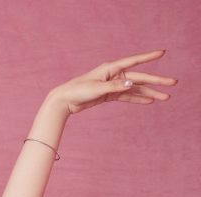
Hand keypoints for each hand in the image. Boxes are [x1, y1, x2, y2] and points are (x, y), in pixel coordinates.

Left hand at [49, 49, 177, 115]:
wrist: (66, 100)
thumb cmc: (79, 90)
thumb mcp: (97, 88)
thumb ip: (115, 86)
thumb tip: (132, 84)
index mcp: (112, 68)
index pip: (134, 61)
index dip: (149, 57)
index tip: (162, 53)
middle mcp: (115, 75)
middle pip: (140, 78)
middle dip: (157, 81)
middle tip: (172, 84)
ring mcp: (114, 85)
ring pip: (136, 89)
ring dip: (150, 93)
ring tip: (165, 97)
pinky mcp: (110, 95)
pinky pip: (128, 97)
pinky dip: (138, 99)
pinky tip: (149, 101)